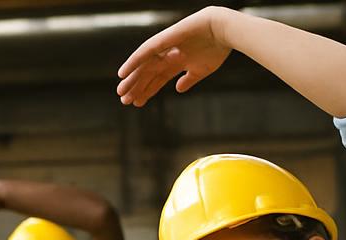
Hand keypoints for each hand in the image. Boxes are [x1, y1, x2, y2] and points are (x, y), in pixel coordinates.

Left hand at [116, 7, 235, 106]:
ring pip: (144, 64)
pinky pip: (145, 51)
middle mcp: (169, 55)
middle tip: (124, 101)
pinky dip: (133, 62)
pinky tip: (123, 73)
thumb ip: (188, 80)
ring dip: (132, 77)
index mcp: (178, 63)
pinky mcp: (164, 39)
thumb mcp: (201, 70)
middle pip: (148, 73)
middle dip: (137, 87)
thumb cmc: (217, 48)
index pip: (158, 79)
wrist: (224, 30)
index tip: (137, 103)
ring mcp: (165, 46)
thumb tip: (177, 89)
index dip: (148, 91)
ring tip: (121, 92)